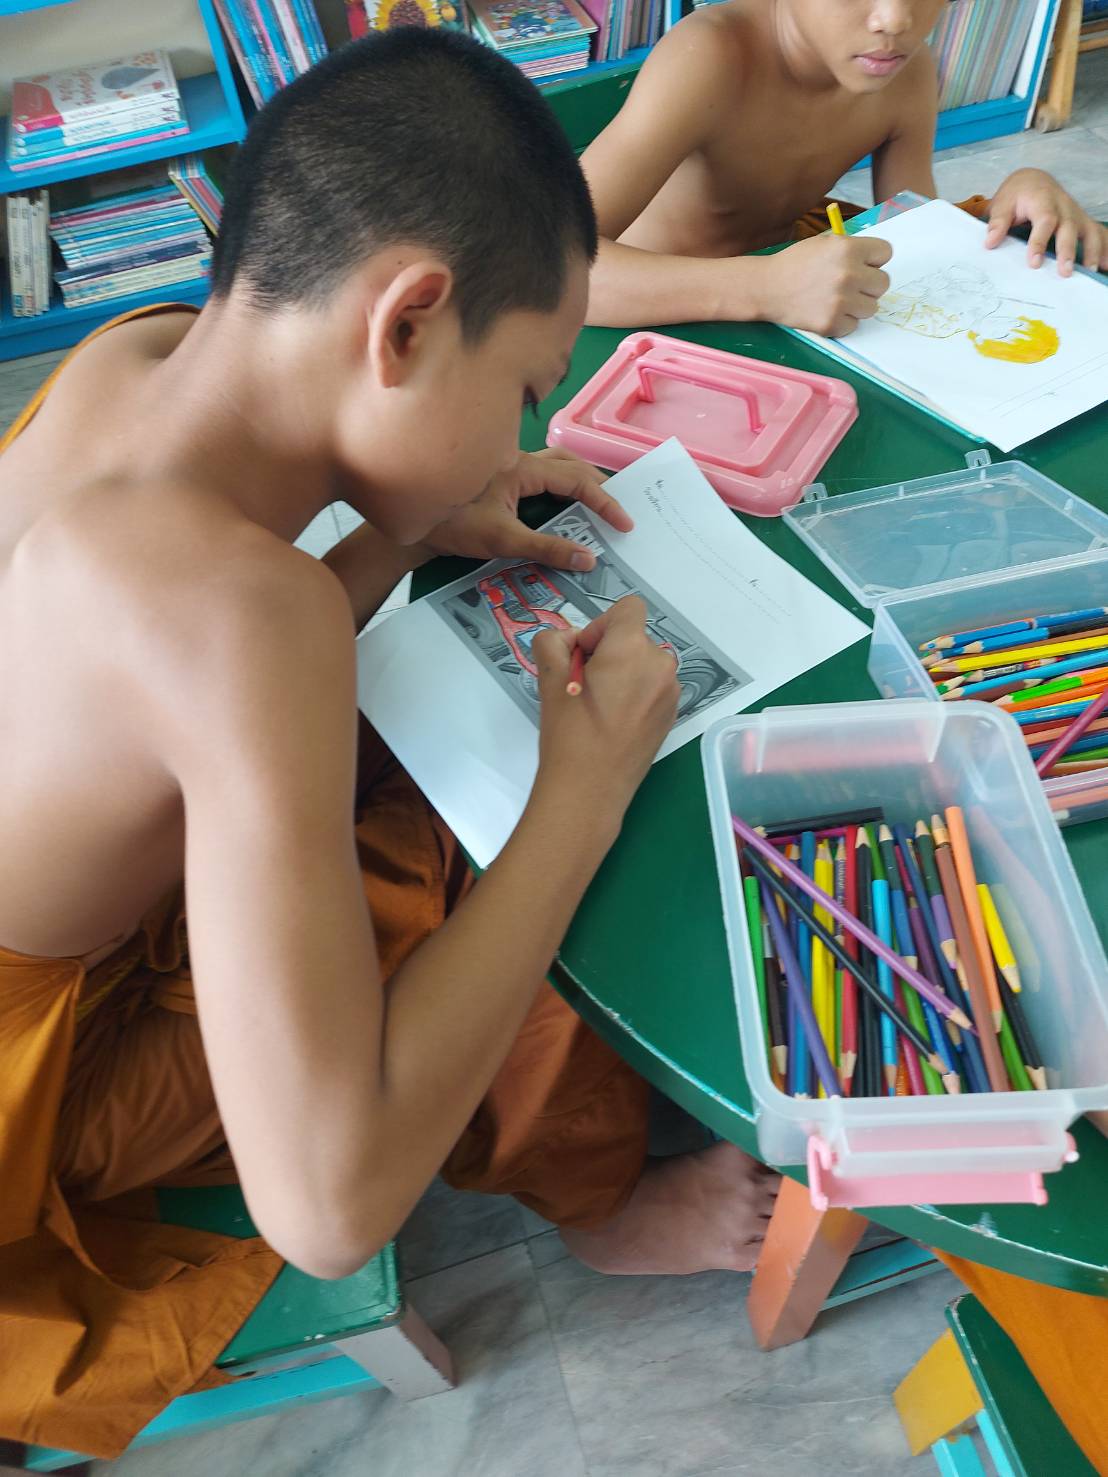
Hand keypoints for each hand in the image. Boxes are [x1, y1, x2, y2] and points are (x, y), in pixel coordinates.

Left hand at [421, 449, 631, 571]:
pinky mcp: (499, 478)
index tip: (625, 523)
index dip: (605, 501)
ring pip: (556, 464)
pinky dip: (562, 486)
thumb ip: (547, 548)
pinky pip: (541, 474)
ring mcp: (507, 466)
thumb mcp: (503, 540)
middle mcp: (517, 459)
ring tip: (598, 504)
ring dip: (580, 481)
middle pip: (571, 463)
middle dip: (598, 485)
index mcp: (521, 468)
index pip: (576, 479)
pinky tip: (564, 504)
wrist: (408, 523)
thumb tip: (588, 559)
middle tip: (618, 511)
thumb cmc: (451, 526)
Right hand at [531, 596, 680, 821]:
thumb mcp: (549, 680)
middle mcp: (660, 664)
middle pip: (634, 638)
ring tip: (598, 706)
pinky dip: (635, 692)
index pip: (628, 608)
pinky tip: (614, 721)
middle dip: (609, 652)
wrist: (590, 790)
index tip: (584, 656)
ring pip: (644, 663)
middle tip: (584, 685)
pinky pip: (652, 686)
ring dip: (623, 672)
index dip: (601, 625)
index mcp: (633, 649)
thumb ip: (553, 643)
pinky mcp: (671, 714)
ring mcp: (671, 692)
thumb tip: (568, 641)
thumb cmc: (568, 733)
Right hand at [756, 233, 891, 336]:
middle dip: (868, 284)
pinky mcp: (831, 324)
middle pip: (883, 283)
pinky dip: (842, 322)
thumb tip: (876, 261)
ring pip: (872, 307)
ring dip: (857, 305)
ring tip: (837, 299)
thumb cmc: (796, 263)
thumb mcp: (825, 243)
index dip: (873, 259)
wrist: (767, 287)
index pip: (886, 253)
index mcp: (848, 249)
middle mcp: (848, 274)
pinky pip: (854, 326)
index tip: (861, 264)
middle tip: (849, 285)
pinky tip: (827, 311)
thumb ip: (852, 249)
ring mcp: (841, 302)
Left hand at [986, 169, 1107, 276]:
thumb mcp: (1003, 203)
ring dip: (1093, 251)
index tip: (1033, 263)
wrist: (1033, 181)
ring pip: (1090, 231)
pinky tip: (1105, 267)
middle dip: (1068, 250)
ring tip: (1090, 271)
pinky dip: (1105, 249)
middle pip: (1069, 228)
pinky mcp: (1082, 222)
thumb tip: (990, 242)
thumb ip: (997, 222)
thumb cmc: (1017, 195)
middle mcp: (1064, 207)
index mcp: (1043, 201)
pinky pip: (1098, 234)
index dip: (1040, 242)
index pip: (1044, 220)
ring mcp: (1076, 215)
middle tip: (1065, 272)